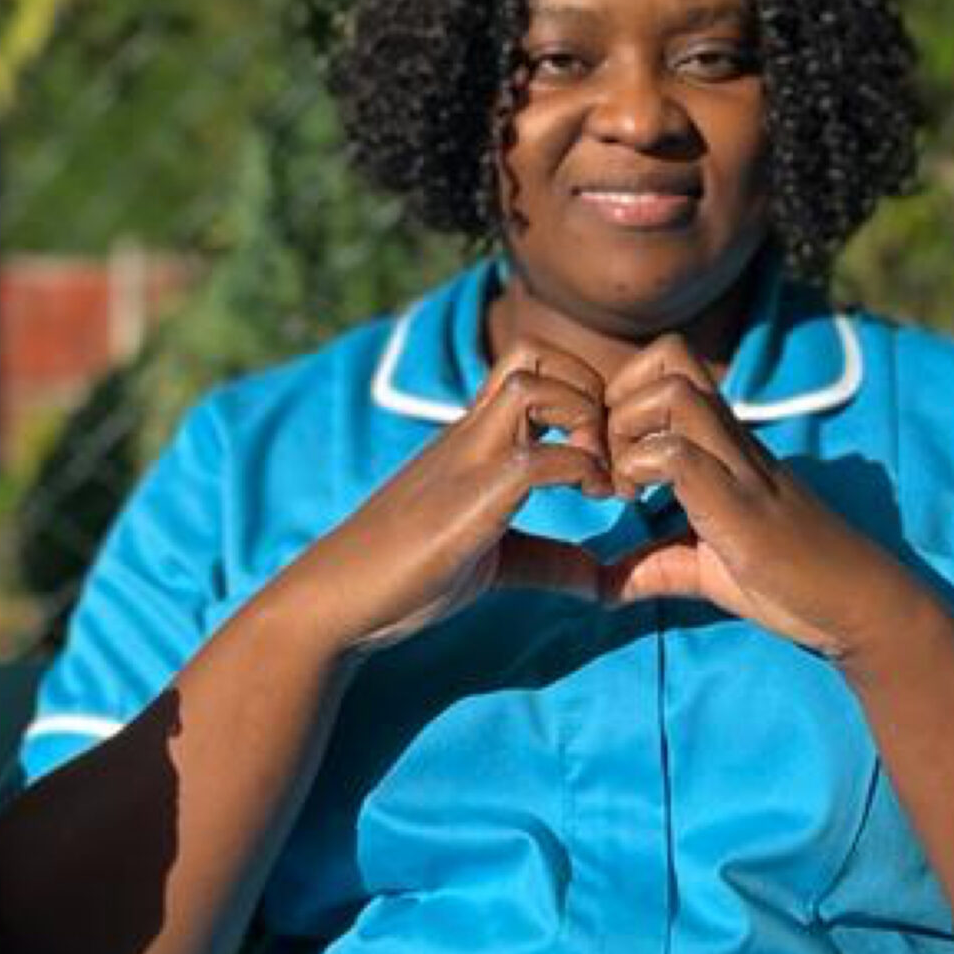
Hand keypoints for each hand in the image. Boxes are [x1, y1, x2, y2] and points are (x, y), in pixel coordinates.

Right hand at [275, 344, 614, 655]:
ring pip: (531, 384)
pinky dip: (578, 469)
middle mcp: (470, 433)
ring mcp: (465, 460)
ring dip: (585, 418)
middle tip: (613, 451)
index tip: (612, 450)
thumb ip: (549, 559)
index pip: (532, 366)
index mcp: (476, 438)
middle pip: (533, 353)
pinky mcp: (466, 500)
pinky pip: (533, 458)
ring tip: (603, 475)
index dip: (586, 389)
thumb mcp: (497, 562)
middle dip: (591, 388)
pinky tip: (592, 499)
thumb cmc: (409, 576)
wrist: (340, 600)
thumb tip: (600, 580)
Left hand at [600, 336, 920, 659]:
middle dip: (616, 399)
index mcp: (722, 443)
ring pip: (672, 390)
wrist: (857, 603)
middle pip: (668, 355)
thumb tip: (599, 587)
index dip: (618, 399)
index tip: (604, 460)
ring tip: (623, 486)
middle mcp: (731, 439)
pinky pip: (680, 453)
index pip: (667, 367)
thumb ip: (653, 566)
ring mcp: (739, 465)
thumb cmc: (789, 580)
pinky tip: (638, 507)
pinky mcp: (740, 503)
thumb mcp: (703, 569)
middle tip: (606, 463)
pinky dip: (642, 469)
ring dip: (627, 429)